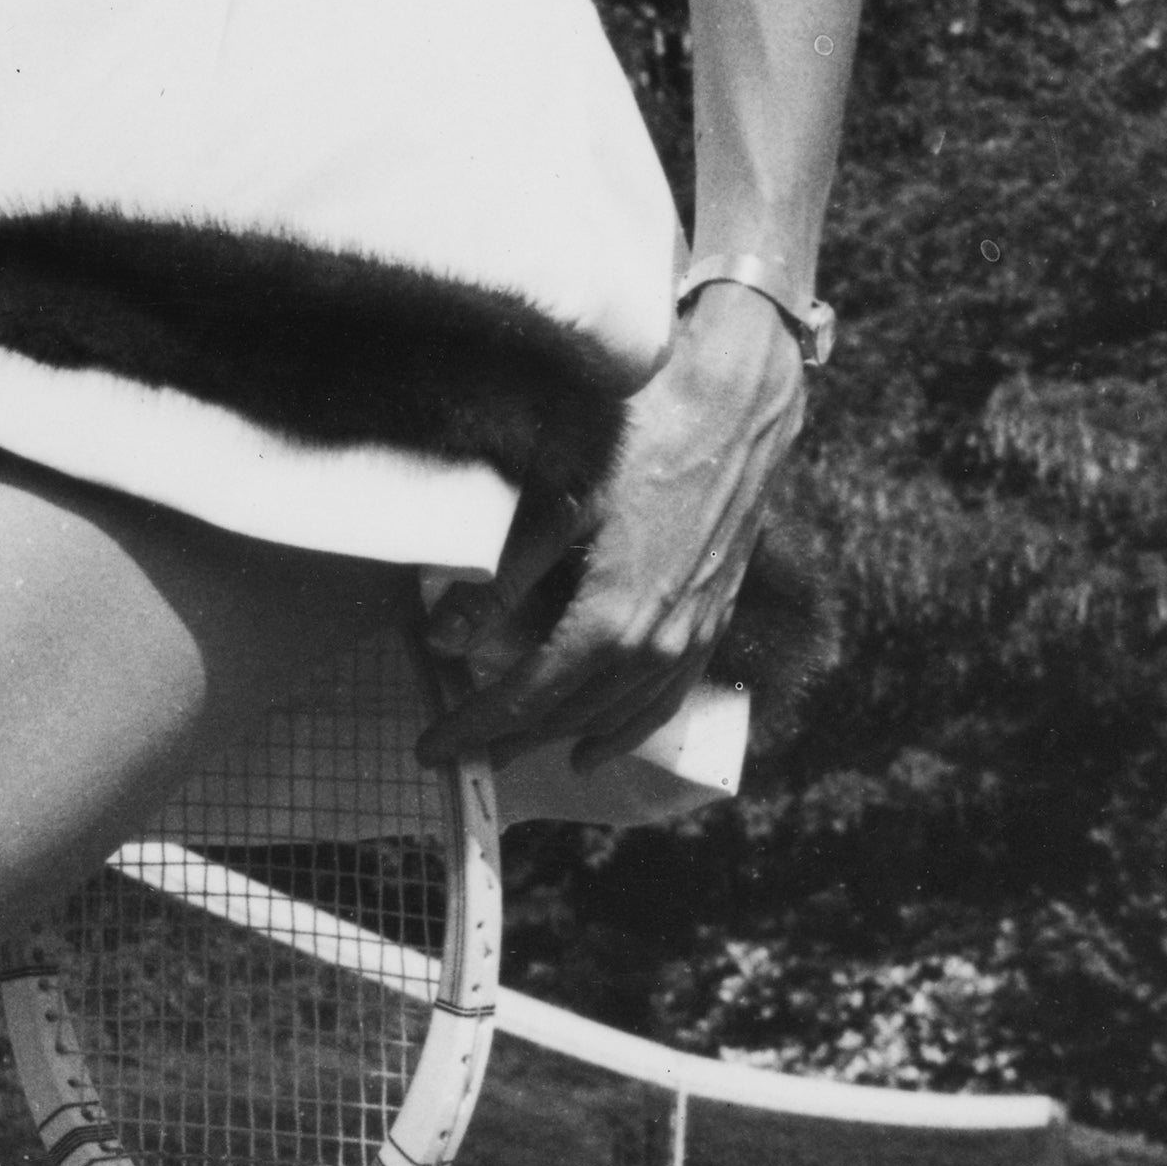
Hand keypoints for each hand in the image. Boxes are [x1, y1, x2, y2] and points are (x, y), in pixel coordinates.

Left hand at [416, 285, 809, 770]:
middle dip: (506, 740)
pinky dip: (625, 731)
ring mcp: (690, 638)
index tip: (431, 748)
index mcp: (609, 618)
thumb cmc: (640, 440)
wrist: (735, 408)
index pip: (525, 697)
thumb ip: (500, 581)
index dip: (473, 727)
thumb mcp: (556, 503)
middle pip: (566, 716)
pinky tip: (598, 746)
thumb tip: (442, 638)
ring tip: (510, 753)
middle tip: (460, 757)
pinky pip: (662, 700)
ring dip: (558, 740)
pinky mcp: (712, 622)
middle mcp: (654, 644)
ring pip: (613, 717)